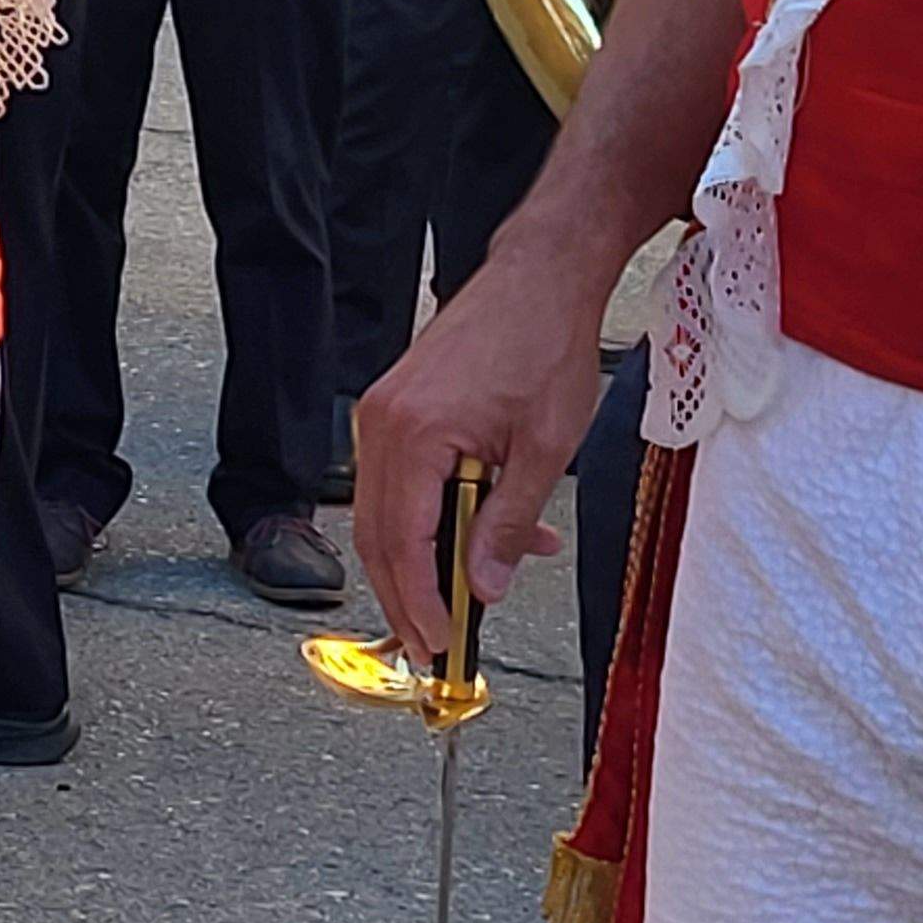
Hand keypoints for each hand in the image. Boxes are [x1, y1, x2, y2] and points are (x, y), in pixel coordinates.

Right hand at [351, 234, 609, 662]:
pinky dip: (429, 518)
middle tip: (438, 642)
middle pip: (377, 535)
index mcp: (413, 432)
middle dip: (406, 595)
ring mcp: (383, 412)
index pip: (401, 542)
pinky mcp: (397, 407)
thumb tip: (482, 585)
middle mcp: (383, 422)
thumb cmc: (544, 345)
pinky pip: (399, 481)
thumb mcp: (545, 448)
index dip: (419, 602)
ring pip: (384, 513)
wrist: (538, 279)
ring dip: (421, 559)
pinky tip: (482, 530)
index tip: (441, 644)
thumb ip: (506, 522)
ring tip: (468, 594)